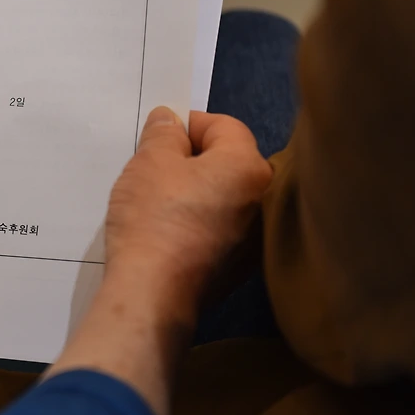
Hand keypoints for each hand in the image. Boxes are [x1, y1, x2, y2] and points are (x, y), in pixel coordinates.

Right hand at [104, 107, 272, 316]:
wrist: (154, 293)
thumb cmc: (154, 216)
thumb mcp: (150, 161)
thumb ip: (164, 133)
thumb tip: (171, 121)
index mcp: (250, 167)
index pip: (224, 125)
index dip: (189, 124)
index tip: (160, 137)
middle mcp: (265, 200)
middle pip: (228, 162)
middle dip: (194, 159)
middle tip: (157, 169)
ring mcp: (257, 238)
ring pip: (225, 197)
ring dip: (199, 192)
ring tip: (161, 202)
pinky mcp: (240, 267)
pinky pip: (222, 229)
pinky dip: (201, 223)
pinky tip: (172, 233)